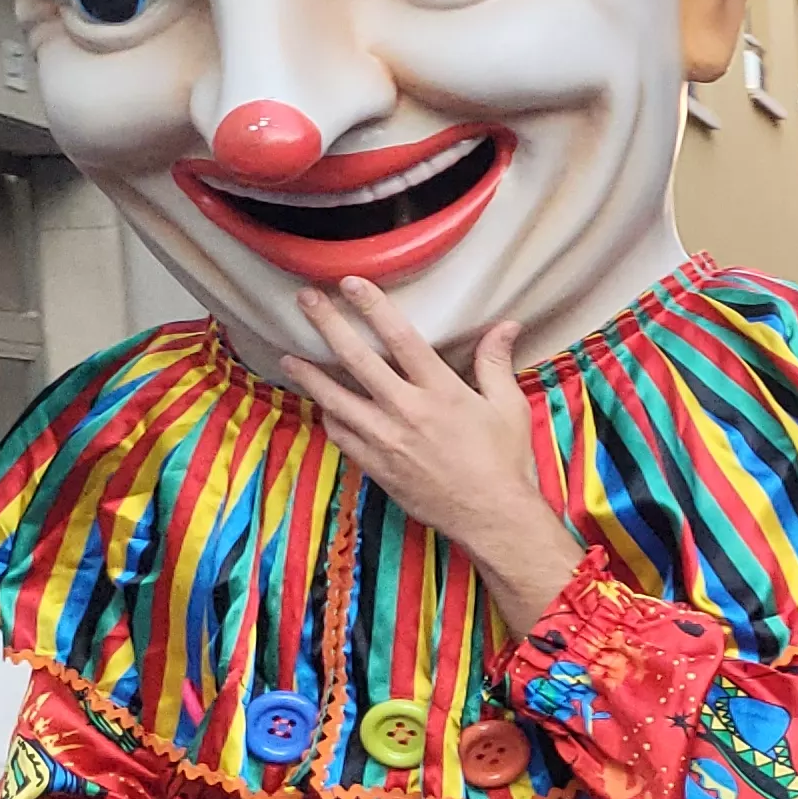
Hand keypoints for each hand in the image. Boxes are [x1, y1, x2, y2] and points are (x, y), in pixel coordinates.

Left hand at [280, 279, 582, 615]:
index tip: (351, 282)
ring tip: (289, 357)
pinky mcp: (376, 465)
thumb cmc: (505, 461)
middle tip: (305, 300)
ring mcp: (385, 439)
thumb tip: (507, 324)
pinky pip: (341, 435)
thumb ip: (496, 363)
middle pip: (356, 359)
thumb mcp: (508, 407)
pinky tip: (322, 406)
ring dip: (309, 375)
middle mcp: (406, 411)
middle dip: (327, 325)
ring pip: (335, 399)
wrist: (490, 516)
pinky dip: (330, 418)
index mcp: (441, 392)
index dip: (373, 307)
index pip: (400, 339)